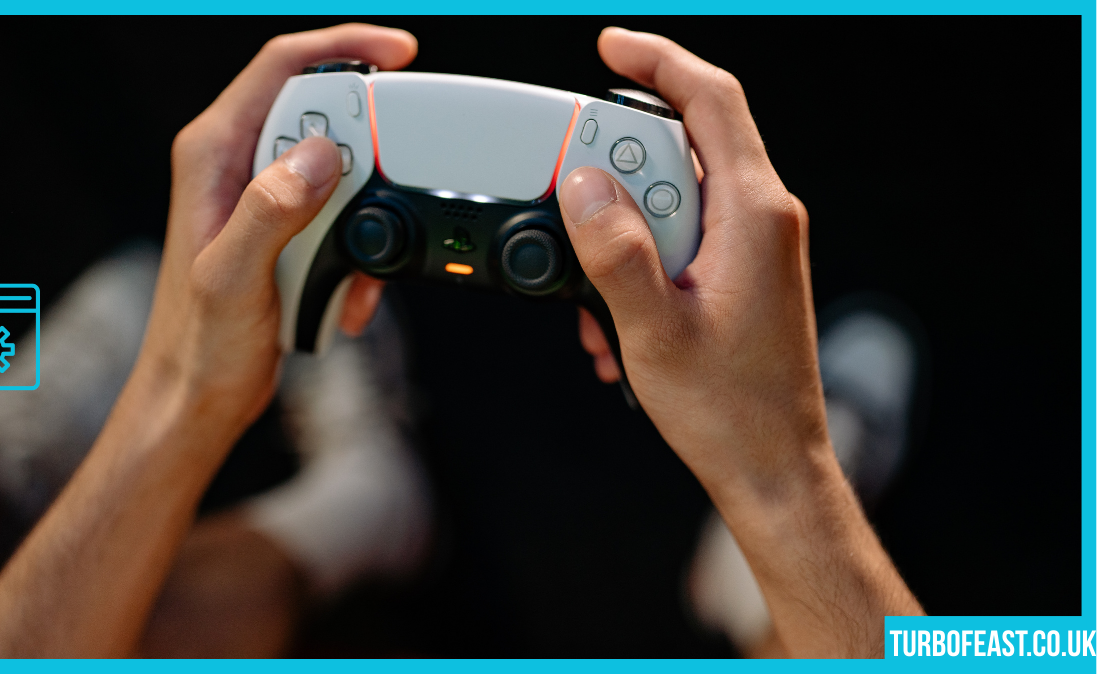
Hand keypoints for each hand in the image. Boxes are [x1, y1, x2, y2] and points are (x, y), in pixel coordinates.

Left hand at [0, 25, 417, 656]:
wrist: (198, 396)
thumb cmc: (199, 344)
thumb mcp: (232, 276)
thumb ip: (271, 210)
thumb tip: (318, 154)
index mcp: (213, 153)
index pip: (282, 67)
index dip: (344, 47)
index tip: (401, 55)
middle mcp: (237, 164)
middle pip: (323, 114)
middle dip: (367, 155)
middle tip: (390, 188)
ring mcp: (264, 197)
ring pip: (341, 172)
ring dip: (364, 219)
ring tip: (351, 272)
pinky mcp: (286, 229)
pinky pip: (342, 218)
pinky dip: (357, 255)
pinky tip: (344, 296)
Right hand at [559, 28, 920, 656]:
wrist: (772, 466)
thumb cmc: (730, 410)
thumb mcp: (654, 330)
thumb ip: (614, 252)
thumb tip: (582, 187)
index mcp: (754, 213)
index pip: (712, 101)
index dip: (659, 62)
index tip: (609, 49)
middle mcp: (761, 217)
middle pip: (679, 148)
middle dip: (614, 175)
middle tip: (572, 210)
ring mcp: (752, 246)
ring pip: (672, 198)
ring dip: (619, 235)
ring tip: (595, 299)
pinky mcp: (739, 272)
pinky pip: (679, 237)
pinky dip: (637, 263)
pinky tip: (614, 321)